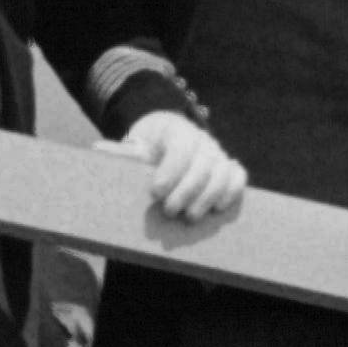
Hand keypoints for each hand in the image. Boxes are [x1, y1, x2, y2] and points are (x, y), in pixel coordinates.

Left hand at [129, 108, 248, 232]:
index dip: (170, 170)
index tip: (155, 193)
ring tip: (190, 217)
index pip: (180, 147)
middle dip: (186, 191)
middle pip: (203, 164)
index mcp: (176, 129)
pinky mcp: (228, 167)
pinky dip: (231, 192)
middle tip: (169, 211)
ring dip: (207, 198)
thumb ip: (125, 154)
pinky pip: (238, 176)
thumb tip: (109, 156)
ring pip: (221, 173)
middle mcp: (201, 139)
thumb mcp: (132, 147)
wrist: (160, 141)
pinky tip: (217, 209)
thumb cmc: (144, 148)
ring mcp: (217, 152)